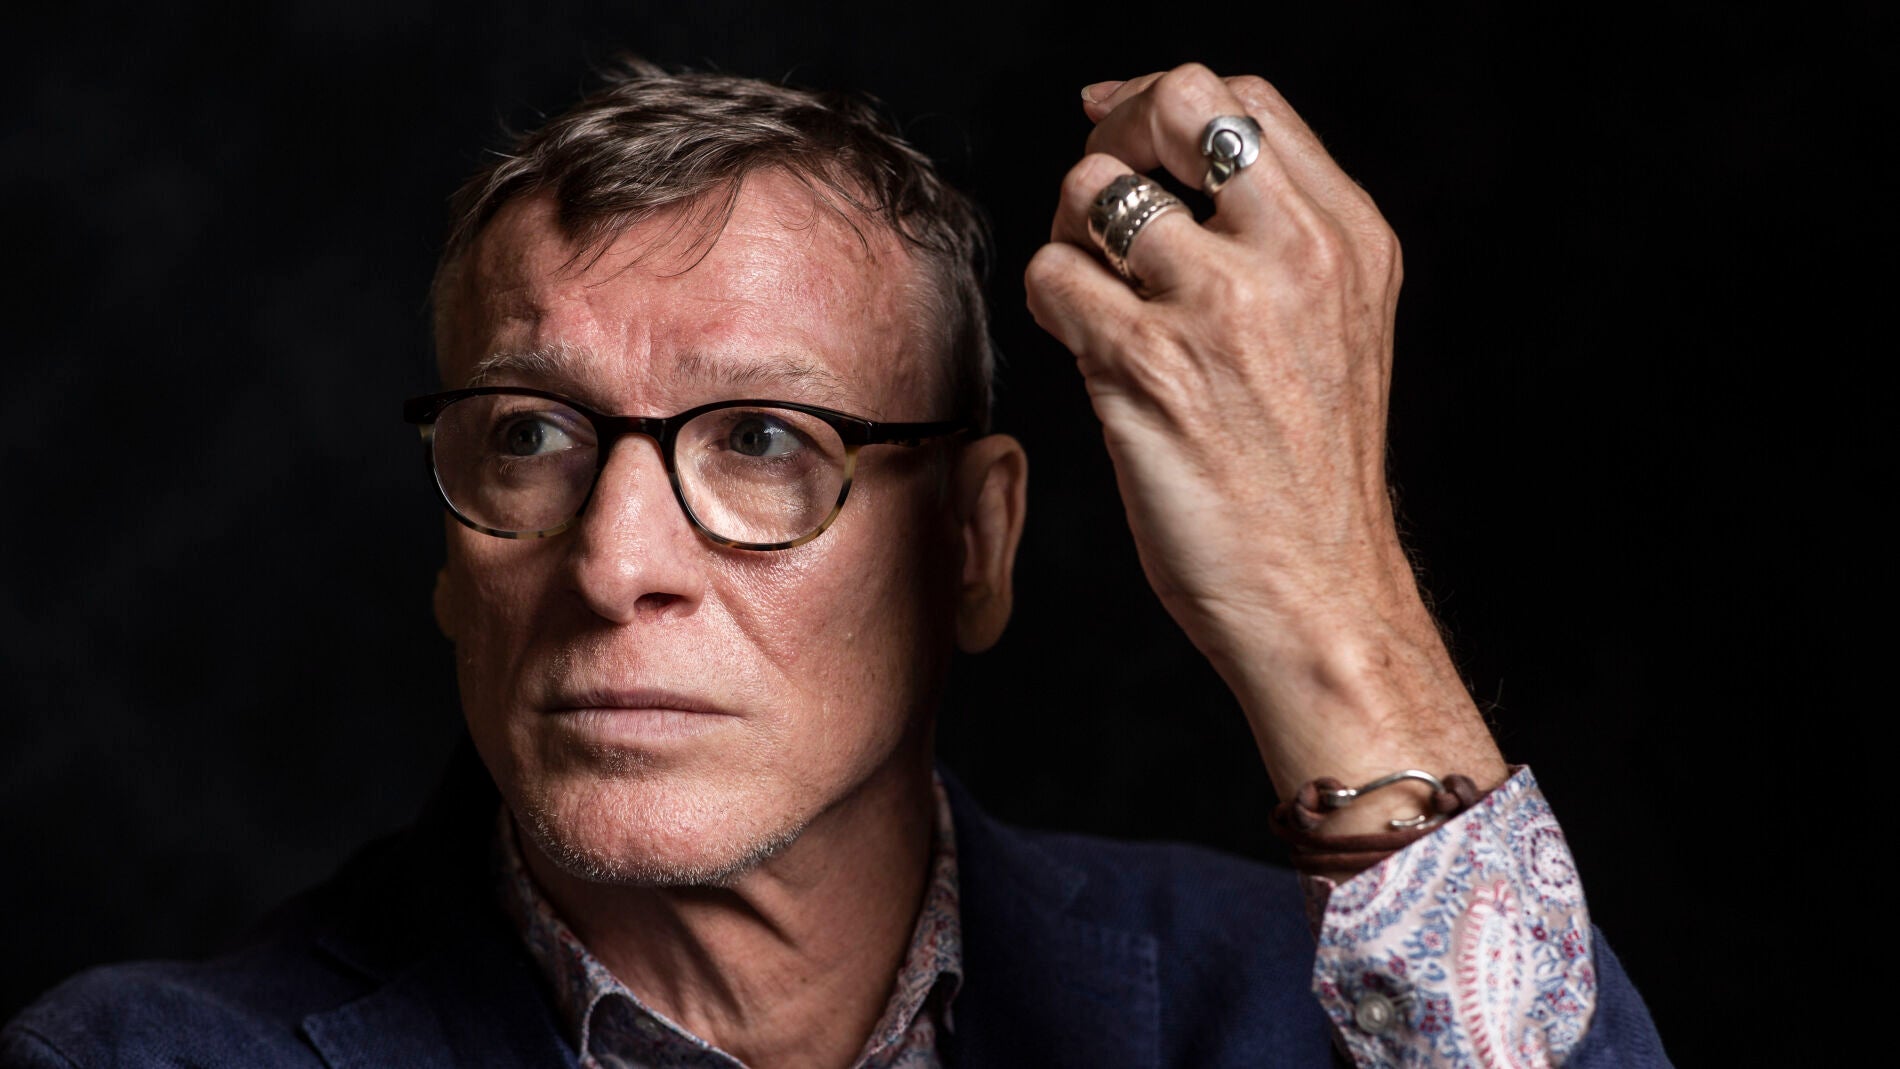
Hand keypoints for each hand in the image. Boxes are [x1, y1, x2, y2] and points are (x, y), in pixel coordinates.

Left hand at [1024, 65, 1505, 823]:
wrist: (1320, 598)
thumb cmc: (1307, 476)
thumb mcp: (1332, 329)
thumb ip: (1268, 237)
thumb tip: (1146, 141)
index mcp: (1349, 239)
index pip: (1246, 101)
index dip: (1164, 103)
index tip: (1124, 135)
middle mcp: (1296, 255)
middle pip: (1180, 103)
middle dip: (1116, 135)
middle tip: (1100, 208)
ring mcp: (1222, 305)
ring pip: (1094, 191)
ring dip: (1070, 238)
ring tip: (1091, 298)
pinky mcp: (1149, 364)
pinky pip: (1053, 279)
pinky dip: (1050, 308)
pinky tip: (1084, 352)